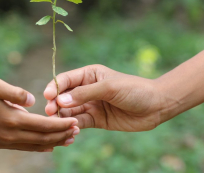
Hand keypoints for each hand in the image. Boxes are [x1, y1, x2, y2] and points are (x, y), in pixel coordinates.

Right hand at [0, 78, 78, 150]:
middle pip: (42, 138)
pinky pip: (22, 148)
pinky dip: (37, 147)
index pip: (43, 125)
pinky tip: (46, 147)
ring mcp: (3, 142)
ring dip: (52, 143)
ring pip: (34, 146)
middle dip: (61, 135)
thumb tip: (34, 100)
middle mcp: (9, 135)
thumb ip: (16, 93)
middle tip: (77, 132)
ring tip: (67, 140)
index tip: (75, 122)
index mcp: (11, 119)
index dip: (61, 124)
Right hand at [44, 65, 163, 131]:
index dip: (55, 87)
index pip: (66, 80)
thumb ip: (85, 93)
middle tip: (50, 112)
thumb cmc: (134, 90)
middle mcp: (87, 89)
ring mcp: (91, 105)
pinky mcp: (96, 119)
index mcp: (89, 75)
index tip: (47, 97)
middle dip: (55, 103)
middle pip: (64, 96)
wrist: (156, 106)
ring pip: (70, 110)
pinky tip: (71, 130)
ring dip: (62, 116)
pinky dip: (73, 125)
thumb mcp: (109, 88)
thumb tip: (60, 100)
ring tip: (58, 123)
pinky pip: (80, 122)